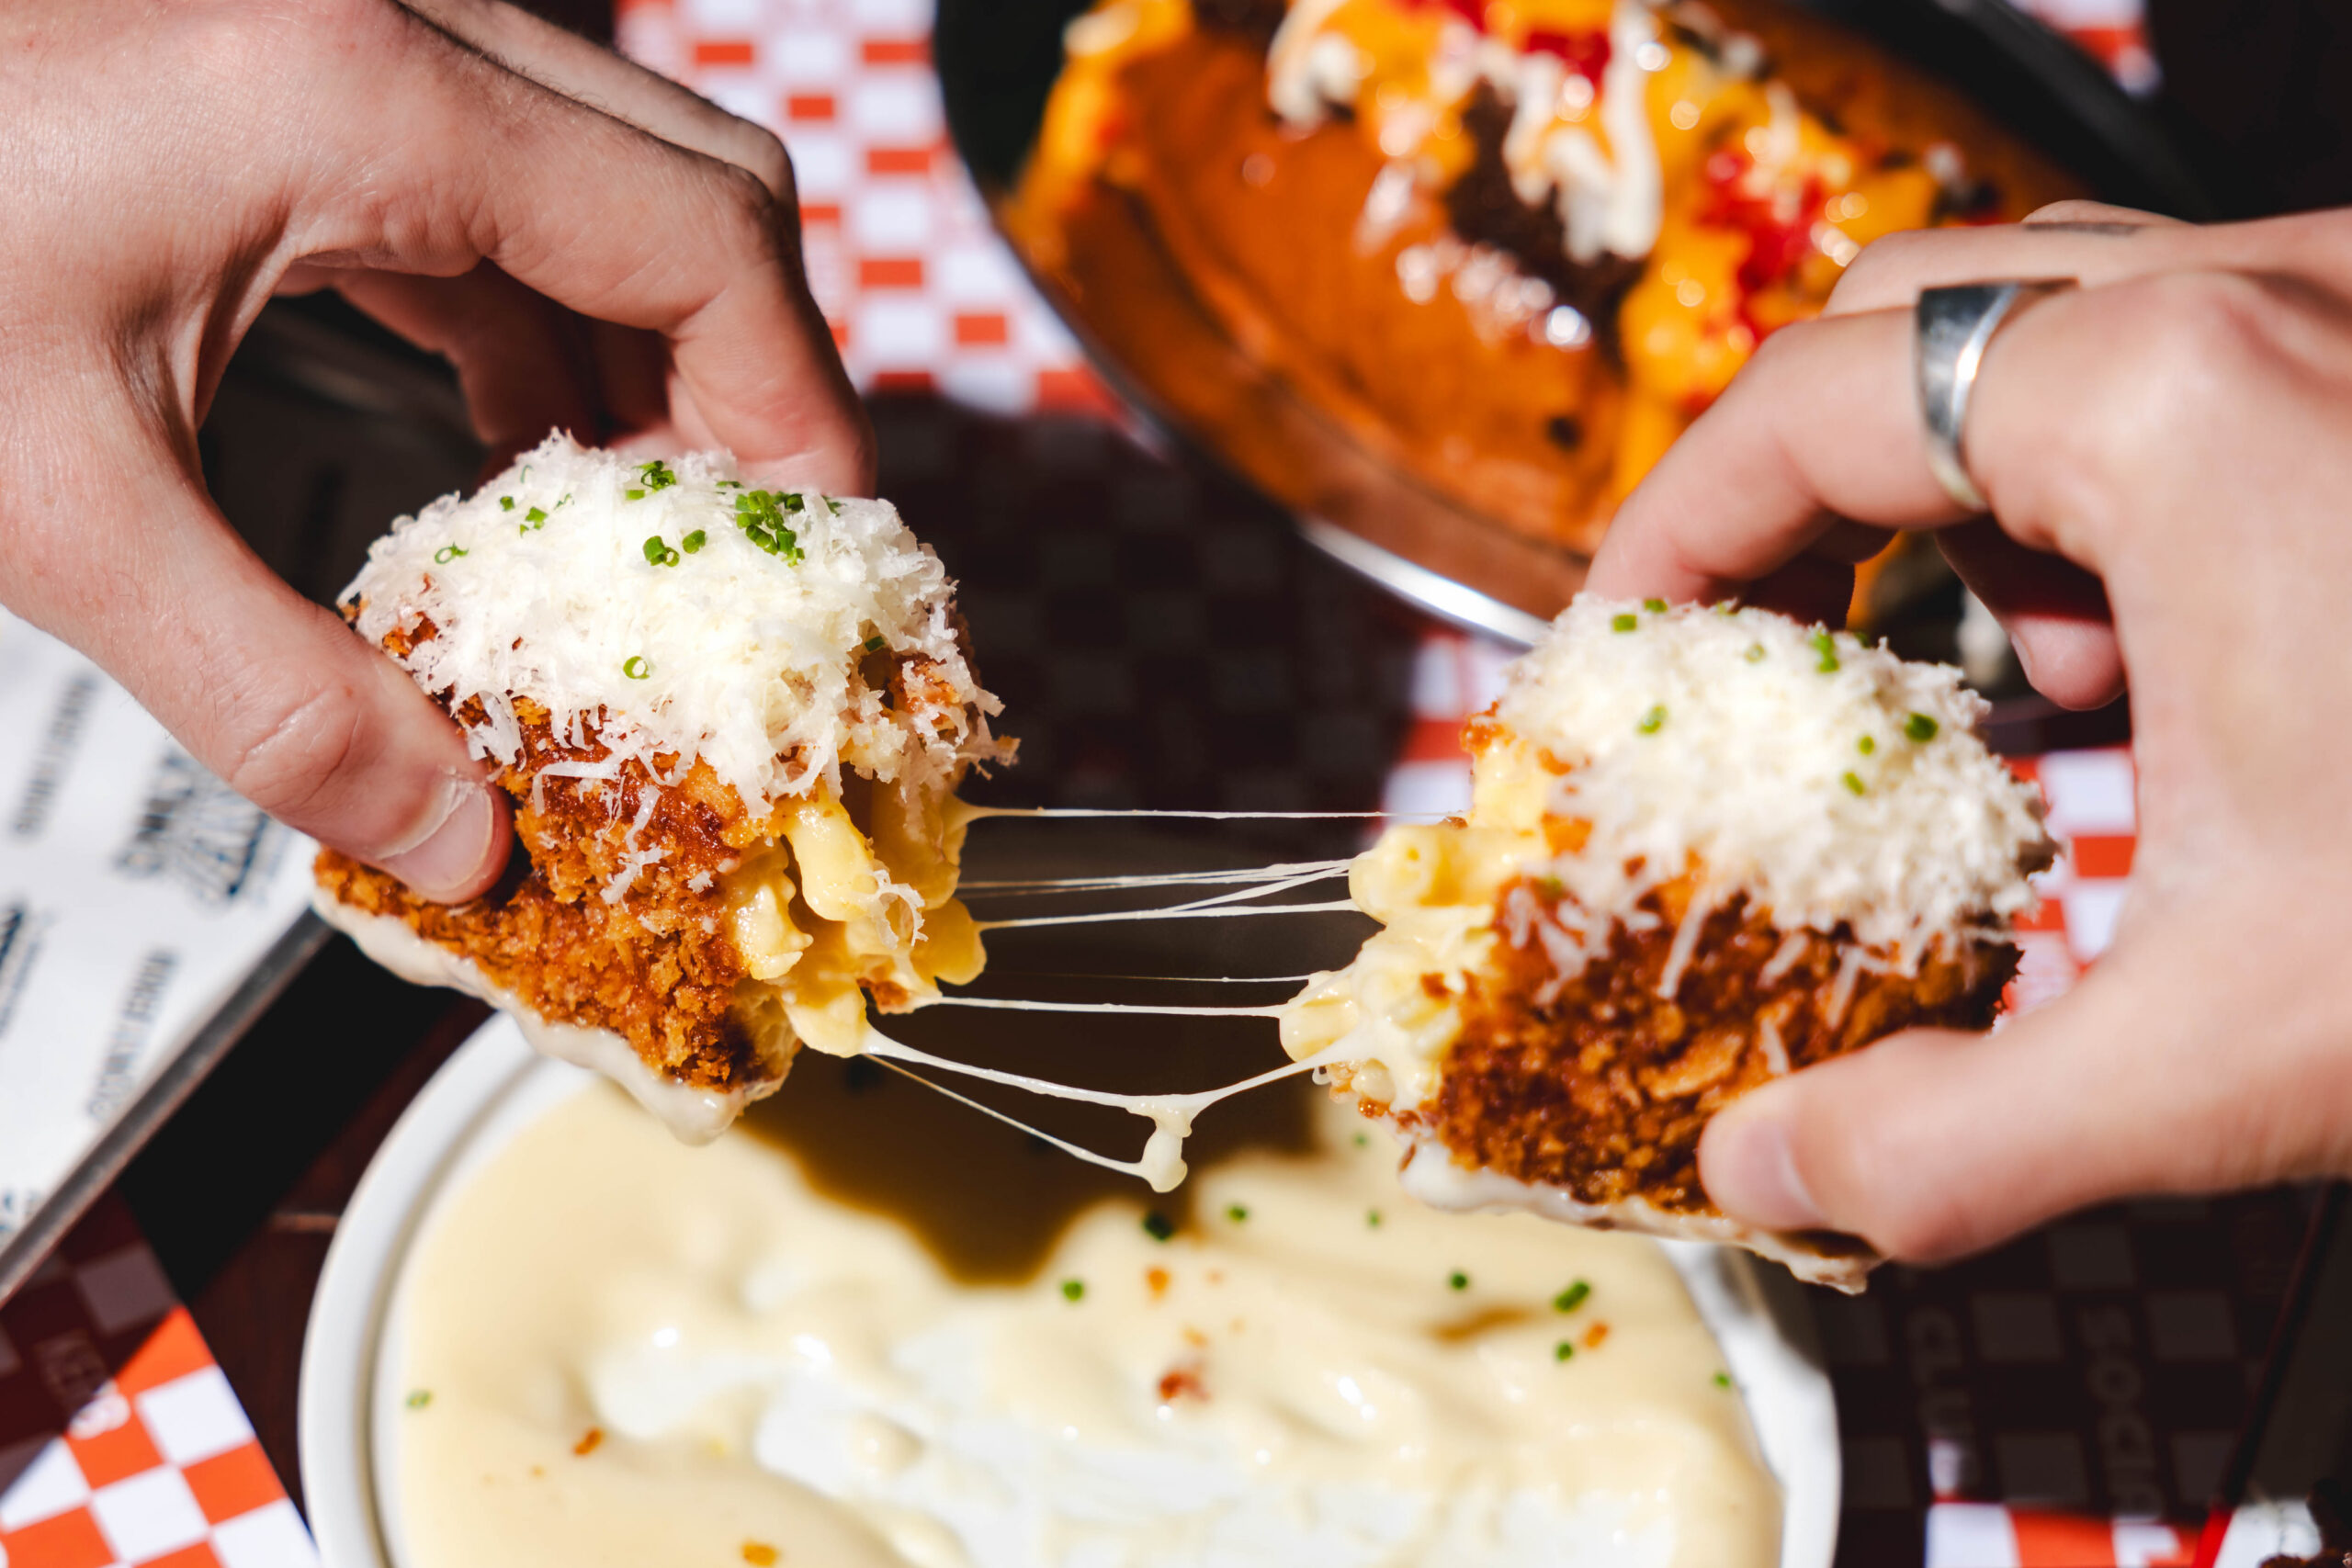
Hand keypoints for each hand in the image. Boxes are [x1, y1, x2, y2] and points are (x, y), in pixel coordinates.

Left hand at [0, 0, 868, 899]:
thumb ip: (272, 692)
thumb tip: (453, 839)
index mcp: (366, 95)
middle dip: (751, 379)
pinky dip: (542, 321)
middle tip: (742, 556)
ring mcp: (347, 34)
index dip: (799, 414)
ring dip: (652, 354)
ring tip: (635, 530)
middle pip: (697, 185)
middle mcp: (388, 26)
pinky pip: (499, 188)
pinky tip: (512, 442)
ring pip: (609, 180)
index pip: (706, 244)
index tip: (812, 560)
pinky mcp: (296, 72)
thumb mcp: (51, 500)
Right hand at [1586, 201, 2351, 1261]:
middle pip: (1916, 322)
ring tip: (1959, 683)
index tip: (1617, 645)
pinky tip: (2150, 677)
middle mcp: (2278, 297)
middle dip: (1800, 491)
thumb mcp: (2237, 1052)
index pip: (1804, 400)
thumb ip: (1953, 1135)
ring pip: (2064, 334)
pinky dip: (2113, 508)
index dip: (1665, 527)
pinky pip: (2203, 375)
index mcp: (2178, 396)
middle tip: (1752, 646)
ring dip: (1963, 500)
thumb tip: (1764, 1169)